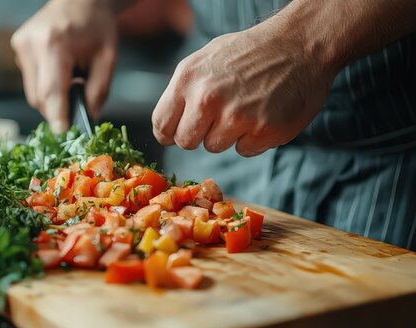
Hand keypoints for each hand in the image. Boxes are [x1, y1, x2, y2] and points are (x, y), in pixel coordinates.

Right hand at [11, 0, 117, 132]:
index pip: (51, 92)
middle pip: (39, 97)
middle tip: (77, 106)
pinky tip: (58, 73)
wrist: (79, 0)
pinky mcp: (17, 48)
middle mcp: (31, 45)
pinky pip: (30, 81)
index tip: (64, 135)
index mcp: (54, 44)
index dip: (57, 117)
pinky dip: (45, 86)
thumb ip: (98, 91)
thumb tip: (88, 119)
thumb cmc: (96, 26)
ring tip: (69, 81)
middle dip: (58, 110)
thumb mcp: (107, 58)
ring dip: (51, 98)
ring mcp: (21, 46)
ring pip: (32, 93)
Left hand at [151, 22, 336, 155]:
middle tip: (217, 118)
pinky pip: (244, 150)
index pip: (161, 124)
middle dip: (198, 135)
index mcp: (188, 79)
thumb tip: (168, 122)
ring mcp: (236, 116)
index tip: (178, 132)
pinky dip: (253, 138)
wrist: (299, 44)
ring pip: (214, 147)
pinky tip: (263, 114)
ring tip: (245, 108)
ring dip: (228, 135)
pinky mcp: (263, 131)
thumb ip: (184, 90)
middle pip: (186, 142)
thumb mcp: (206, 59)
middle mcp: (207, 98)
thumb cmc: (250, 52)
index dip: (170, 132)